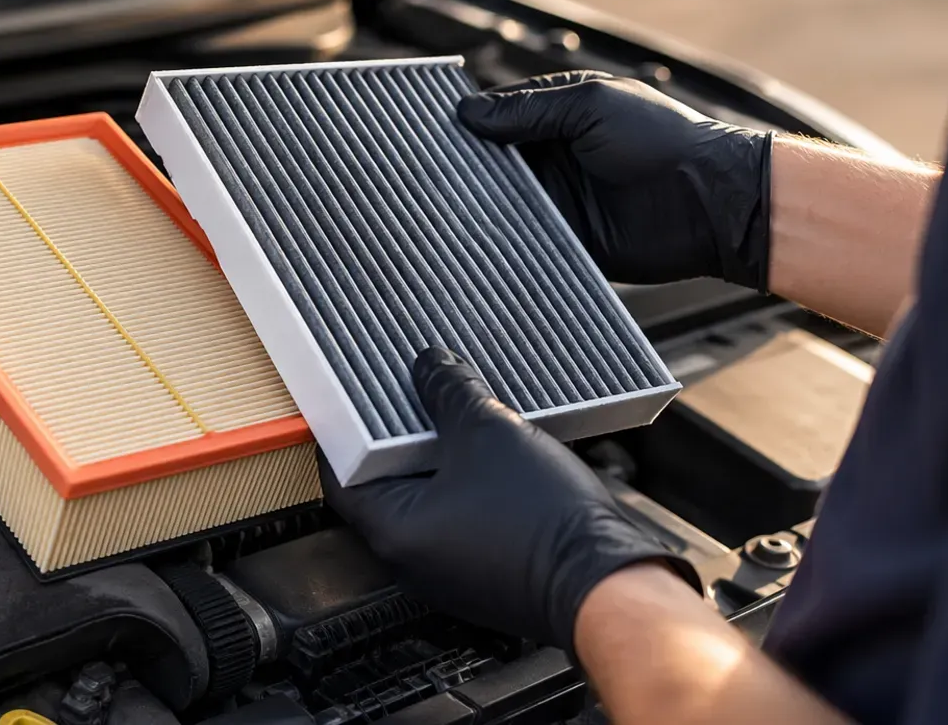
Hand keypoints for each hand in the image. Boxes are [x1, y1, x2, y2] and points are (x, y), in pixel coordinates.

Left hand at [321, 348, 700, 649]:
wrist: (606, 582)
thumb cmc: (544, 525)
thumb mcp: (489, 431)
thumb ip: (449, 390)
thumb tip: (431, 366)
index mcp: (393, 530)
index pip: (341, 473)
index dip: (345, 428)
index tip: (352, 398)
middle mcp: (411, 558)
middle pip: (383, 483)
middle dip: (397, 438)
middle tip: (412, 398)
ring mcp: (448, 569)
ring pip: (426, 499)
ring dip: (437, 460)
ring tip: (458, 421)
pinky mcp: (483, 571)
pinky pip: (458, 518)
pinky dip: (465, 485)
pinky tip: (491, 457)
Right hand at [456, 71, 772, 288]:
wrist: (710, 203)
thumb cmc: (664, 140)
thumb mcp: (593, 106)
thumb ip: (530, 109)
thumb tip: (468, 113)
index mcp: (558, 117)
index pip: (496, 117)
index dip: (467, 124)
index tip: (431, 132)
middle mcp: (552, 158)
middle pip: (490, 162)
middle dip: (465, 167)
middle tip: (428, 172)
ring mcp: (555, 201)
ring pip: (498, 202)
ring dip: (477, 204)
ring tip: (443, 205)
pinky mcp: (561, 240)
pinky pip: (520, 240)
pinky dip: (500, 239)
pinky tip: (475, 237)